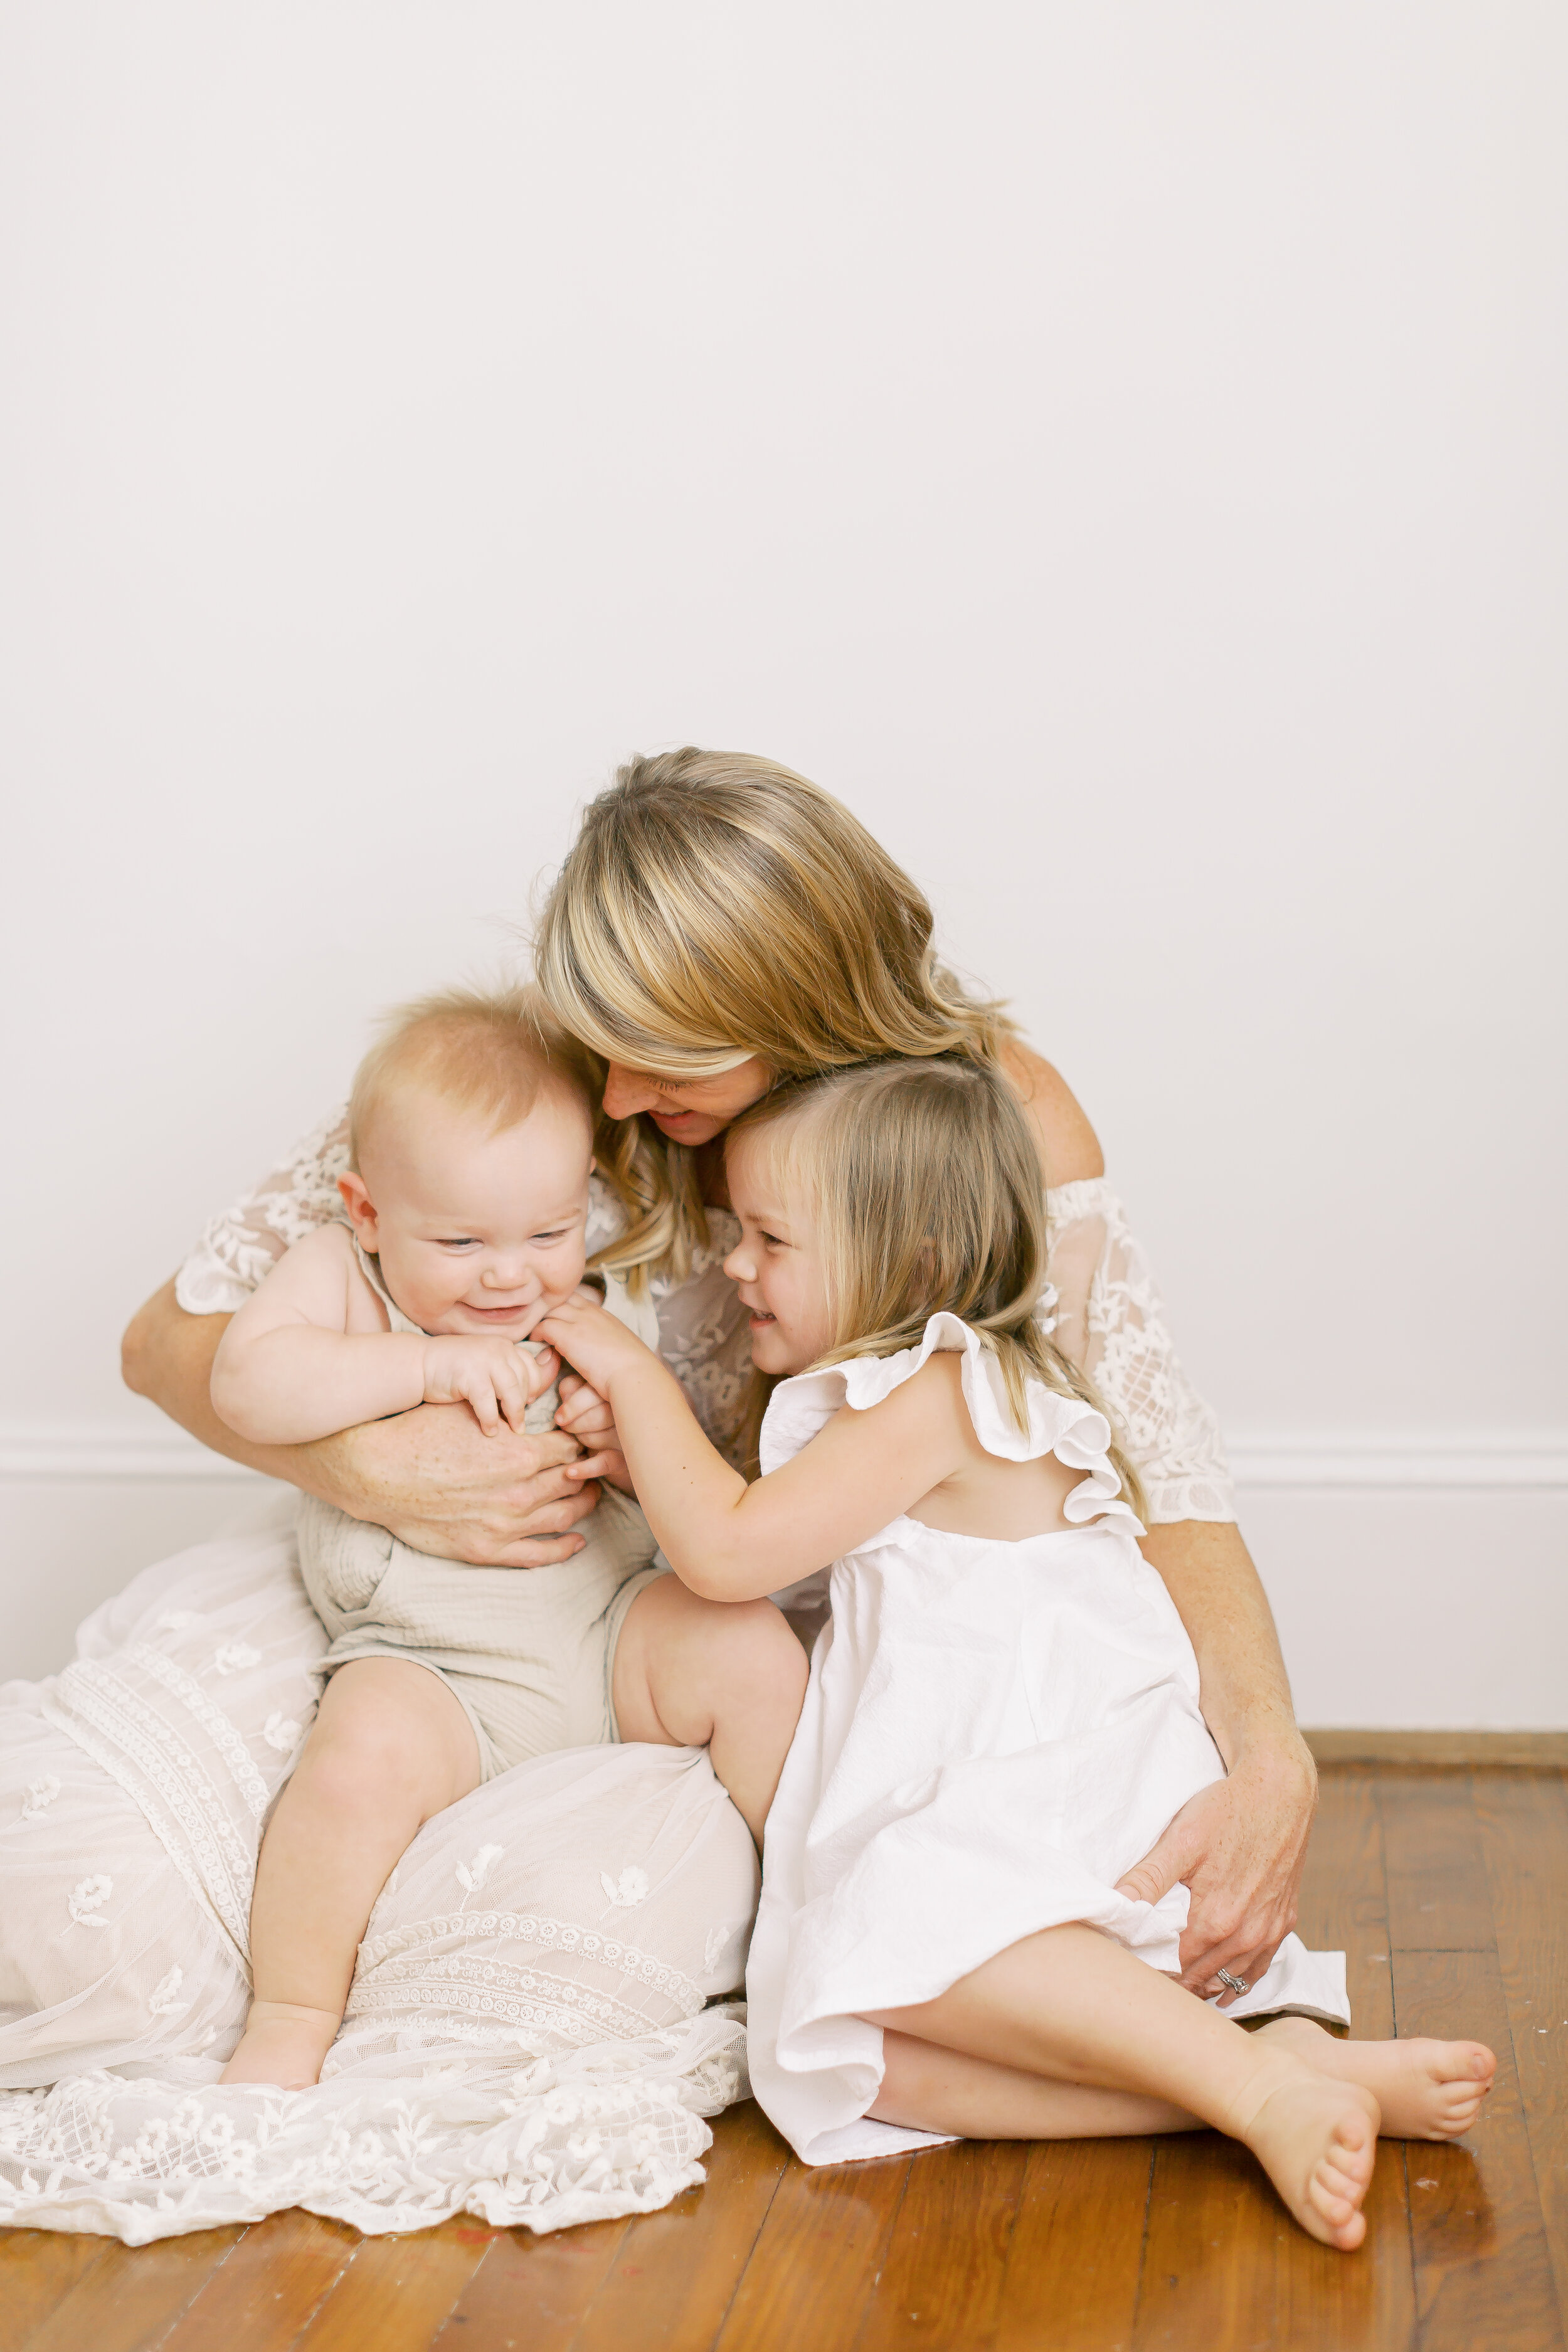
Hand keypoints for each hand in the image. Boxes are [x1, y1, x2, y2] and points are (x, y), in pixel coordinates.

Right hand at [309, 1402, 600, 1565]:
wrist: (377, 1474)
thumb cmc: (421, 1434)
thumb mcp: (470, 1405)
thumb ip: (514, 1392)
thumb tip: (551, 1361)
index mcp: (518, 1452)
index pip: (570, 1448)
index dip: (580, 1442)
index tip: (583, 1439)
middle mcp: (518, 1491)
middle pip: (573, 1482)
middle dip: (587, 1472)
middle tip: (594, 1467)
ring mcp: (504, 1525)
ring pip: (563, 1516)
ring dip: (582, 1506)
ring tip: (588, 1496)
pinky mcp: (487, 1549)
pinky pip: (539, 1554)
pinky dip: (563, 1547)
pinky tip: (576, 1539)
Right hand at [420, 1334, 558, 1435]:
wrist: (419, 1364)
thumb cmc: (453, 1370)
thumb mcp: (486, 1366)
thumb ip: (507, 1374)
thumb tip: (534, 1396)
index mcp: (504, 1346)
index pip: (532, 1367)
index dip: (534, 1388)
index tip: (528, 1403)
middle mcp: (498, 1349)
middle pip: (525, 1381)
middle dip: (524, 1405)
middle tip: (520, 1423)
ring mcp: (484, 1360)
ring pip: (511, 1392)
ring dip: (514, 1415)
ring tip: (514, 1430)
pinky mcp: (469, 1375)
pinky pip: (488, 1403)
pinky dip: (490, 1420)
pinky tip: (489, 1431)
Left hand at [536, 1293, 655, 1396]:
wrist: (634, 1373)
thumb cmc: (632, 1368)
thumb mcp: (621, 1347)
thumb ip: (607, 1342)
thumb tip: (601, 1352)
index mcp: (604, 1314)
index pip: (578, 1298)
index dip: (564, 1306)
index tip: (557, 1318)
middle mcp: (590, 1312)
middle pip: (561, 1298)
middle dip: (549, 1308)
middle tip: (538, 1322)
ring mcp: (579, 1321)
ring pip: (550, 1309)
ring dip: (540, 1320)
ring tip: (535, 1333)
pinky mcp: (568, 1335)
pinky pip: (544, 1326)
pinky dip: (537, 1333)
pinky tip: (537, 1343)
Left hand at [555, 1370, 633, 1493]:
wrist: (621, 1446)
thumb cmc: (594, 1415)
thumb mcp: (581, 1396)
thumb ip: (571, 1387)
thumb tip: (562, 1387)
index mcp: (617, 1388)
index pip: (592, 1391)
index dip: (574, 1404)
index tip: (561, 1416)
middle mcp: (627, 1409)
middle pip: (598, 1414)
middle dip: (576, 1424)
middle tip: (566, 1427)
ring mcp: (628, 1435)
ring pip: (597, 1437)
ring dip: (582, 1441)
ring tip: (577, 1441)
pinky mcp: (625, 1459)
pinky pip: (604, 1463)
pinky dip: (585, 1468)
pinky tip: (569, 1472)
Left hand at [1113, 1736, 1316, 2001]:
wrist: (1281, 1792)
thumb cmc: (1227, 1811)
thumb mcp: (1180, 1841)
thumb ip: (1147, 1879)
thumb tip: (1114, 1906)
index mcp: (1215, 1921)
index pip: (1173, 1967)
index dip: (1150, 1969)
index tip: (1131, 1968)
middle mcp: (1245, 1935)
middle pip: (1200, 1979)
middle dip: (1174, 1982)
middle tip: (1146, 1982)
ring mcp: (1268, 1932)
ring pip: (1230, 1979)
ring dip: (1204, 1986)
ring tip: (1176, 1989)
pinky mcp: (1283, 1922)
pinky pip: (1259, 1967)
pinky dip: (1238, 1980)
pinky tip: (1222, 1988)